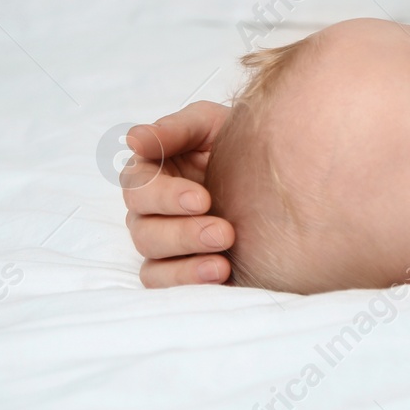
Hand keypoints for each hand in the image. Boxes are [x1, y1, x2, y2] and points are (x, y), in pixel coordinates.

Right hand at [120, 99, 234, 286]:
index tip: (202, 199)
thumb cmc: (234, 139)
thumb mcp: (209, 124)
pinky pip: (168, 286)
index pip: (139, 188)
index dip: (166, 196)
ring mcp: (165, 244)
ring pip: (154, 264)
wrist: (275, 168)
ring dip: (186, 266)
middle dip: (184, 234)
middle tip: (224, 233)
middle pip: (145, 231)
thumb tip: (133, 139)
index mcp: (150, 174)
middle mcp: (150, 212)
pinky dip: (188, 283)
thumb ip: (174, 129)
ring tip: (222, 265)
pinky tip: (220, 275)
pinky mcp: (182, 269)